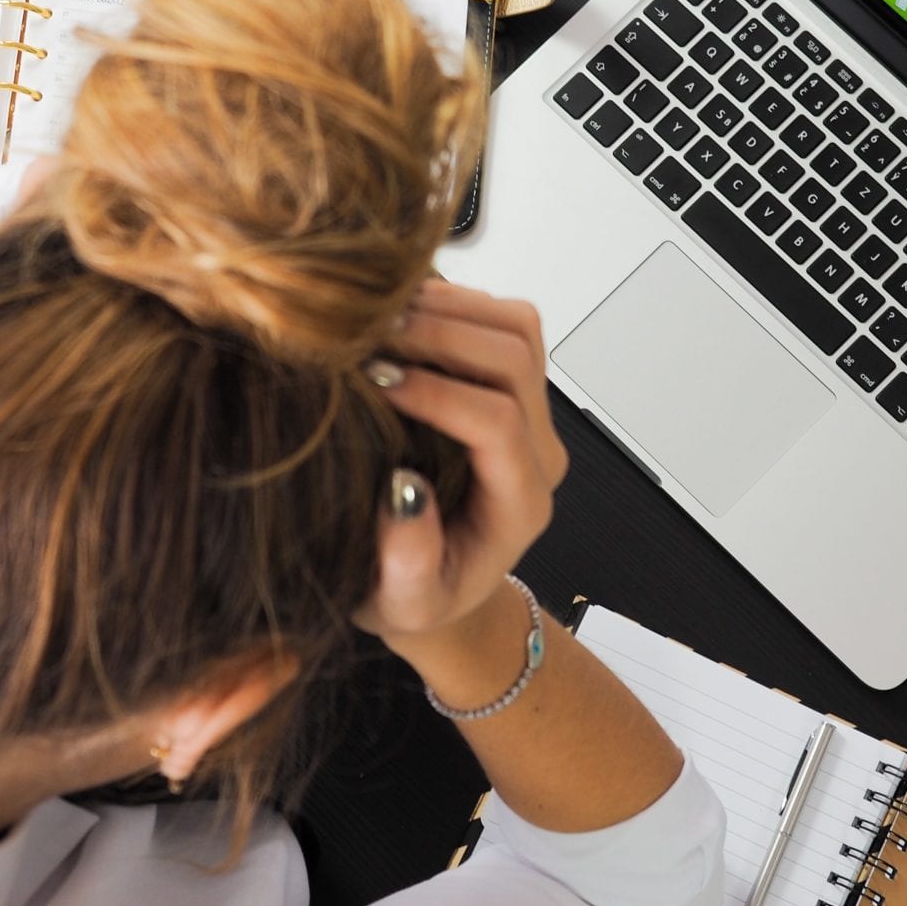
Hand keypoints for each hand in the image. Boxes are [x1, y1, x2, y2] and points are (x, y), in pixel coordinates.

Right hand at [355, 281, 568, 656]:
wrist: (437, 584)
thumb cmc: (416, 596)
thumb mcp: (402, 603)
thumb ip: (408, 563)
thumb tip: (403, 491)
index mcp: (519, 503)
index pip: (497, 423)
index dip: (438, 393)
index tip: (375, 382)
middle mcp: (537, 451)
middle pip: (515, 359)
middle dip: (441, 335)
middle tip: (369, 336)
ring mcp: (530, 412)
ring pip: (517, 327)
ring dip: (449, 308)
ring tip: (379, 316)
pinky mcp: (510, 385)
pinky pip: (500, 320)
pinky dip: (451, 302)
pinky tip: (395, 314)